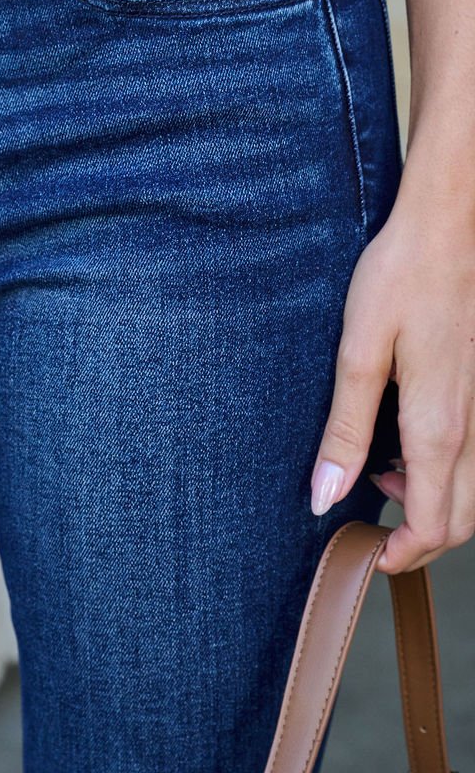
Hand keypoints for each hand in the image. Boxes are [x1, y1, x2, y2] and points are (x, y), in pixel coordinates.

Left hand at [309, 191, 474, 572]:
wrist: (450, 228)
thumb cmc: (401, 278)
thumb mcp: (358, 352)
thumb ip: (345, 430)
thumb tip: (325, 497)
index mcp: (440, 427)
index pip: (432, 525)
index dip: (399, 555)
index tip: (362, 554)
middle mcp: (474, 428)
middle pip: (459, 520)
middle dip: (417, 540)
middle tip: (366, 526)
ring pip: (472, 491)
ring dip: (431, 504)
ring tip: (376, 476)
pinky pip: (474, 456)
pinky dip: (443, 471)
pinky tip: (403, 441)